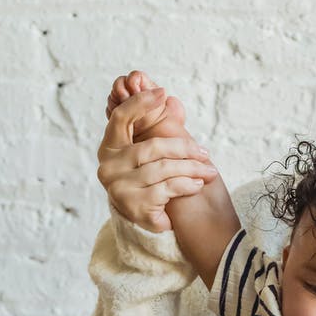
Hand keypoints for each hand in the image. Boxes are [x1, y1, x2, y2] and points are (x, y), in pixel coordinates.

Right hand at [97, 90, 218, 231]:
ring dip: (191, 169)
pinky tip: (197, 185)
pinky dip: (187, 186)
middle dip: (183, 148)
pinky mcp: (133, 208)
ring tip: (208, 171)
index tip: (162, 93)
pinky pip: (166, 190)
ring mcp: (118, 188)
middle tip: (204, 153)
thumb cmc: (155, 184)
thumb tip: (173, 101)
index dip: (140, 103)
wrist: (156, 223)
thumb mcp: (152, 156)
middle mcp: (108, 167)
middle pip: (151, 147)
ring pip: (162, 169)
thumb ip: (157, 131)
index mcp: (109, 148)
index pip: (120, 118)